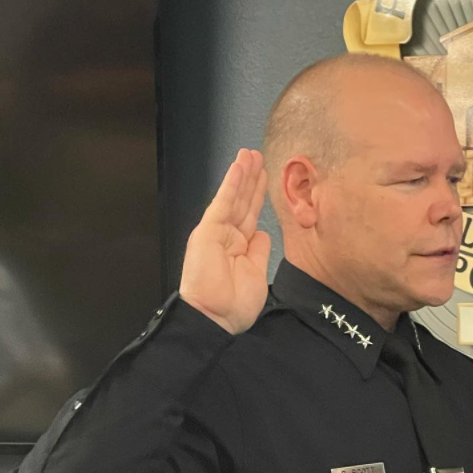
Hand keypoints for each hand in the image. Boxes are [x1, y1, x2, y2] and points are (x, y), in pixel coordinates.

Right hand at [179, 149, 270, 334]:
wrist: (215, 318)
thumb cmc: (234, 304)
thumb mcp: (256, 274)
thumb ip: (259, 251)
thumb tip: (262, 233)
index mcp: (238, 246)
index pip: (250, 214)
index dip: (258, 195)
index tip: (265, 176)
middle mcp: (226, 235)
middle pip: (242, 201)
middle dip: (251, 178)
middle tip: (257, 155)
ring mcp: (216, 231)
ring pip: (233, 197)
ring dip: (242, 174)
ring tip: (250, 154)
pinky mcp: (207, 230)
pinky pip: (222, 203)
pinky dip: (231, 184)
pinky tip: (238, 167)